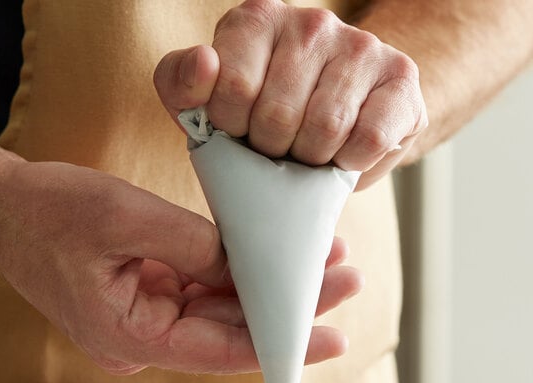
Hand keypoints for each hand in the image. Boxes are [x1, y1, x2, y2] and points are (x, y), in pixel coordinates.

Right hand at [0, 158, 361, 374]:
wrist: (3, 207)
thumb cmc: (47, 214)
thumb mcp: (125, 219)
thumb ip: (194, 246)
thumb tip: (250, 265)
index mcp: (131, 335)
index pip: (222, 351)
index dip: (281, 346)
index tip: (331, 337)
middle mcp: (145, 336)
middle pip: (230, 330)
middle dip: (285, 305)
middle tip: (342, 280)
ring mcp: (148, 316)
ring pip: (221, 309)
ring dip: (266, 286)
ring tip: (320, 262)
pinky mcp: (150, 294)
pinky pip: (203, 289)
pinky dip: (238, 274)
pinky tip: (272, 255)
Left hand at [154, 0, 427, 189]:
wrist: (337, 119)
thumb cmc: (262, 115)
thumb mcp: (206, 102)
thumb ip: (181, 85)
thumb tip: (203, 64)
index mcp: (256, 20)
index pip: (232, 88)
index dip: (232, 130)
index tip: (239, 131)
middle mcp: (311, 22)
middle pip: (278, 116)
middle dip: (272, 150)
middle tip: (277, 148)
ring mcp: (361, 46)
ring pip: (324, 130)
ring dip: (310, 160)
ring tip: (307, 151)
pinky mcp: (401, 78)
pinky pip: (368, 139)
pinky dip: (350, 163)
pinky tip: (342, 154)